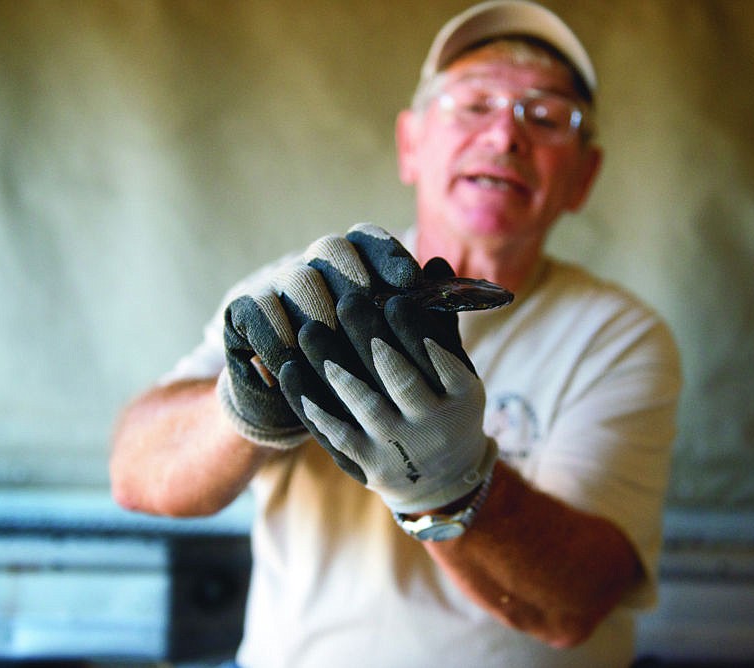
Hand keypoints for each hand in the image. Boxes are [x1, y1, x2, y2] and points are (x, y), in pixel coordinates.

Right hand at [217, 223, 423, 453]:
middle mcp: (317, 268)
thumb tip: (442, 270)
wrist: (309, 413)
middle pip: (333, 250)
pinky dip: (277, 335)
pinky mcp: (244, 311)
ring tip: (339, 338)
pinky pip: (259, 311)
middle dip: (356, 279)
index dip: (388, 256)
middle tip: (372, 309)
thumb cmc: (364, 379)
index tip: (410, 283)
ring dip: (320, 308)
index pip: (369, 240)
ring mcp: (278, 286)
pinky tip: (296, 358)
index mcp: (355, 268)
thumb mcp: (399, 352)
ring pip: (299, 278)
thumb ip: (422, 316)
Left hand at [281, 284, 496, 513]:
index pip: (438, 357)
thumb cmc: (445, 405)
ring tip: (310, 331)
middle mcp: (435, 424)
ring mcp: (400, 447)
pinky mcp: (368, 464)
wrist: (442, 479)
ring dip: (335, 365)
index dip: (414, 328)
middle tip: (345, 302)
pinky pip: (335, 431)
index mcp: (464, 394)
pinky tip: (290, 371)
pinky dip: (312, 402)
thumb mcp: (456, 369)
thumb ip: (443, 319)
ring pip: (364, 402)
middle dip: (370, 336)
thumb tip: (437, 263)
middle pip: (399, 377)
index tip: (391, 298)